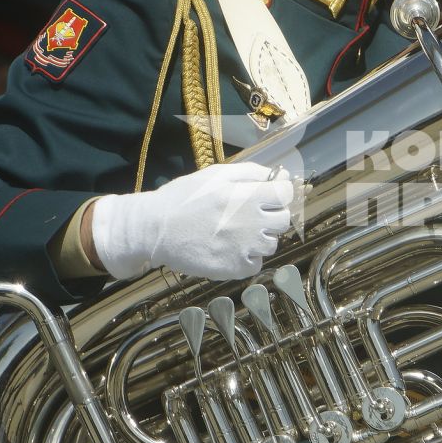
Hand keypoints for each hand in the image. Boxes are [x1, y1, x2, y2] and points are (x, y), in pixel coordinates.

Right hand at [90, 161, 293, 280]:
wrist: (155, 229)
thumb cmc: (184, 197)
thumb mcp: (216, 175)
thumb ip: (252, 173)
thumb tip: (282, 176)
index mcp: (248, 196)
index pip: (286, 194)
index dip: (279, 194)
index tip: (268, 196)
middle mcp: (252, 223)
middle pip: (284, 220)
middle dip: (271, 216)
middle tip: (249, 216)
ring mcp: (245, 248)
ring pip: (271, 244)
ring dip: (259, 238)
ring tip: (235, 233)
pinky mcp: (236, 269)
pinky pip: (256, 263)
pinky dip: (247, 258)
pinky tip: (229, 249)